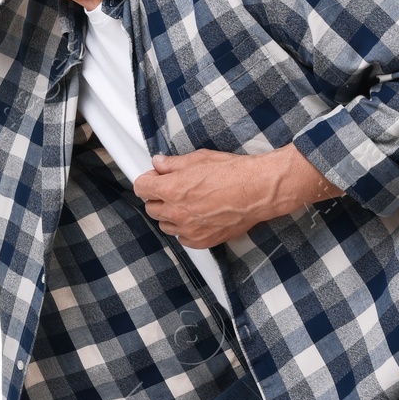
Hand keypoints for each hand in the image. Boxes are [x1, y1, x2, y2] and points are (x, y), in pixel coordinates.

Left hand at [132, 145, 341, 248]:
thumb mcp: (199, 159)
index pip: (141, 188)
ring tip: (188, 204)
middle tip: (173, 189)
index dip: (148, 180)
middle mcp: (176, 212)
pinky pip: (182, 239)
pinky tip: (197, 218)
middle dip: (158, 198)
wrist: (258, 191)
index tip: (156, 178)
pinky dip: (185, 230)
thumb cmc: (232, 172)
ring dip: (170, 215)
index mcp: (171, 189)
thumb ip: (173, 164)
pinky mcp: (202, 241)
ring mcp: (188, 229)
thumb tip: (158, 163)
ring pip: (165, 226)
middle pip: (151, 208)